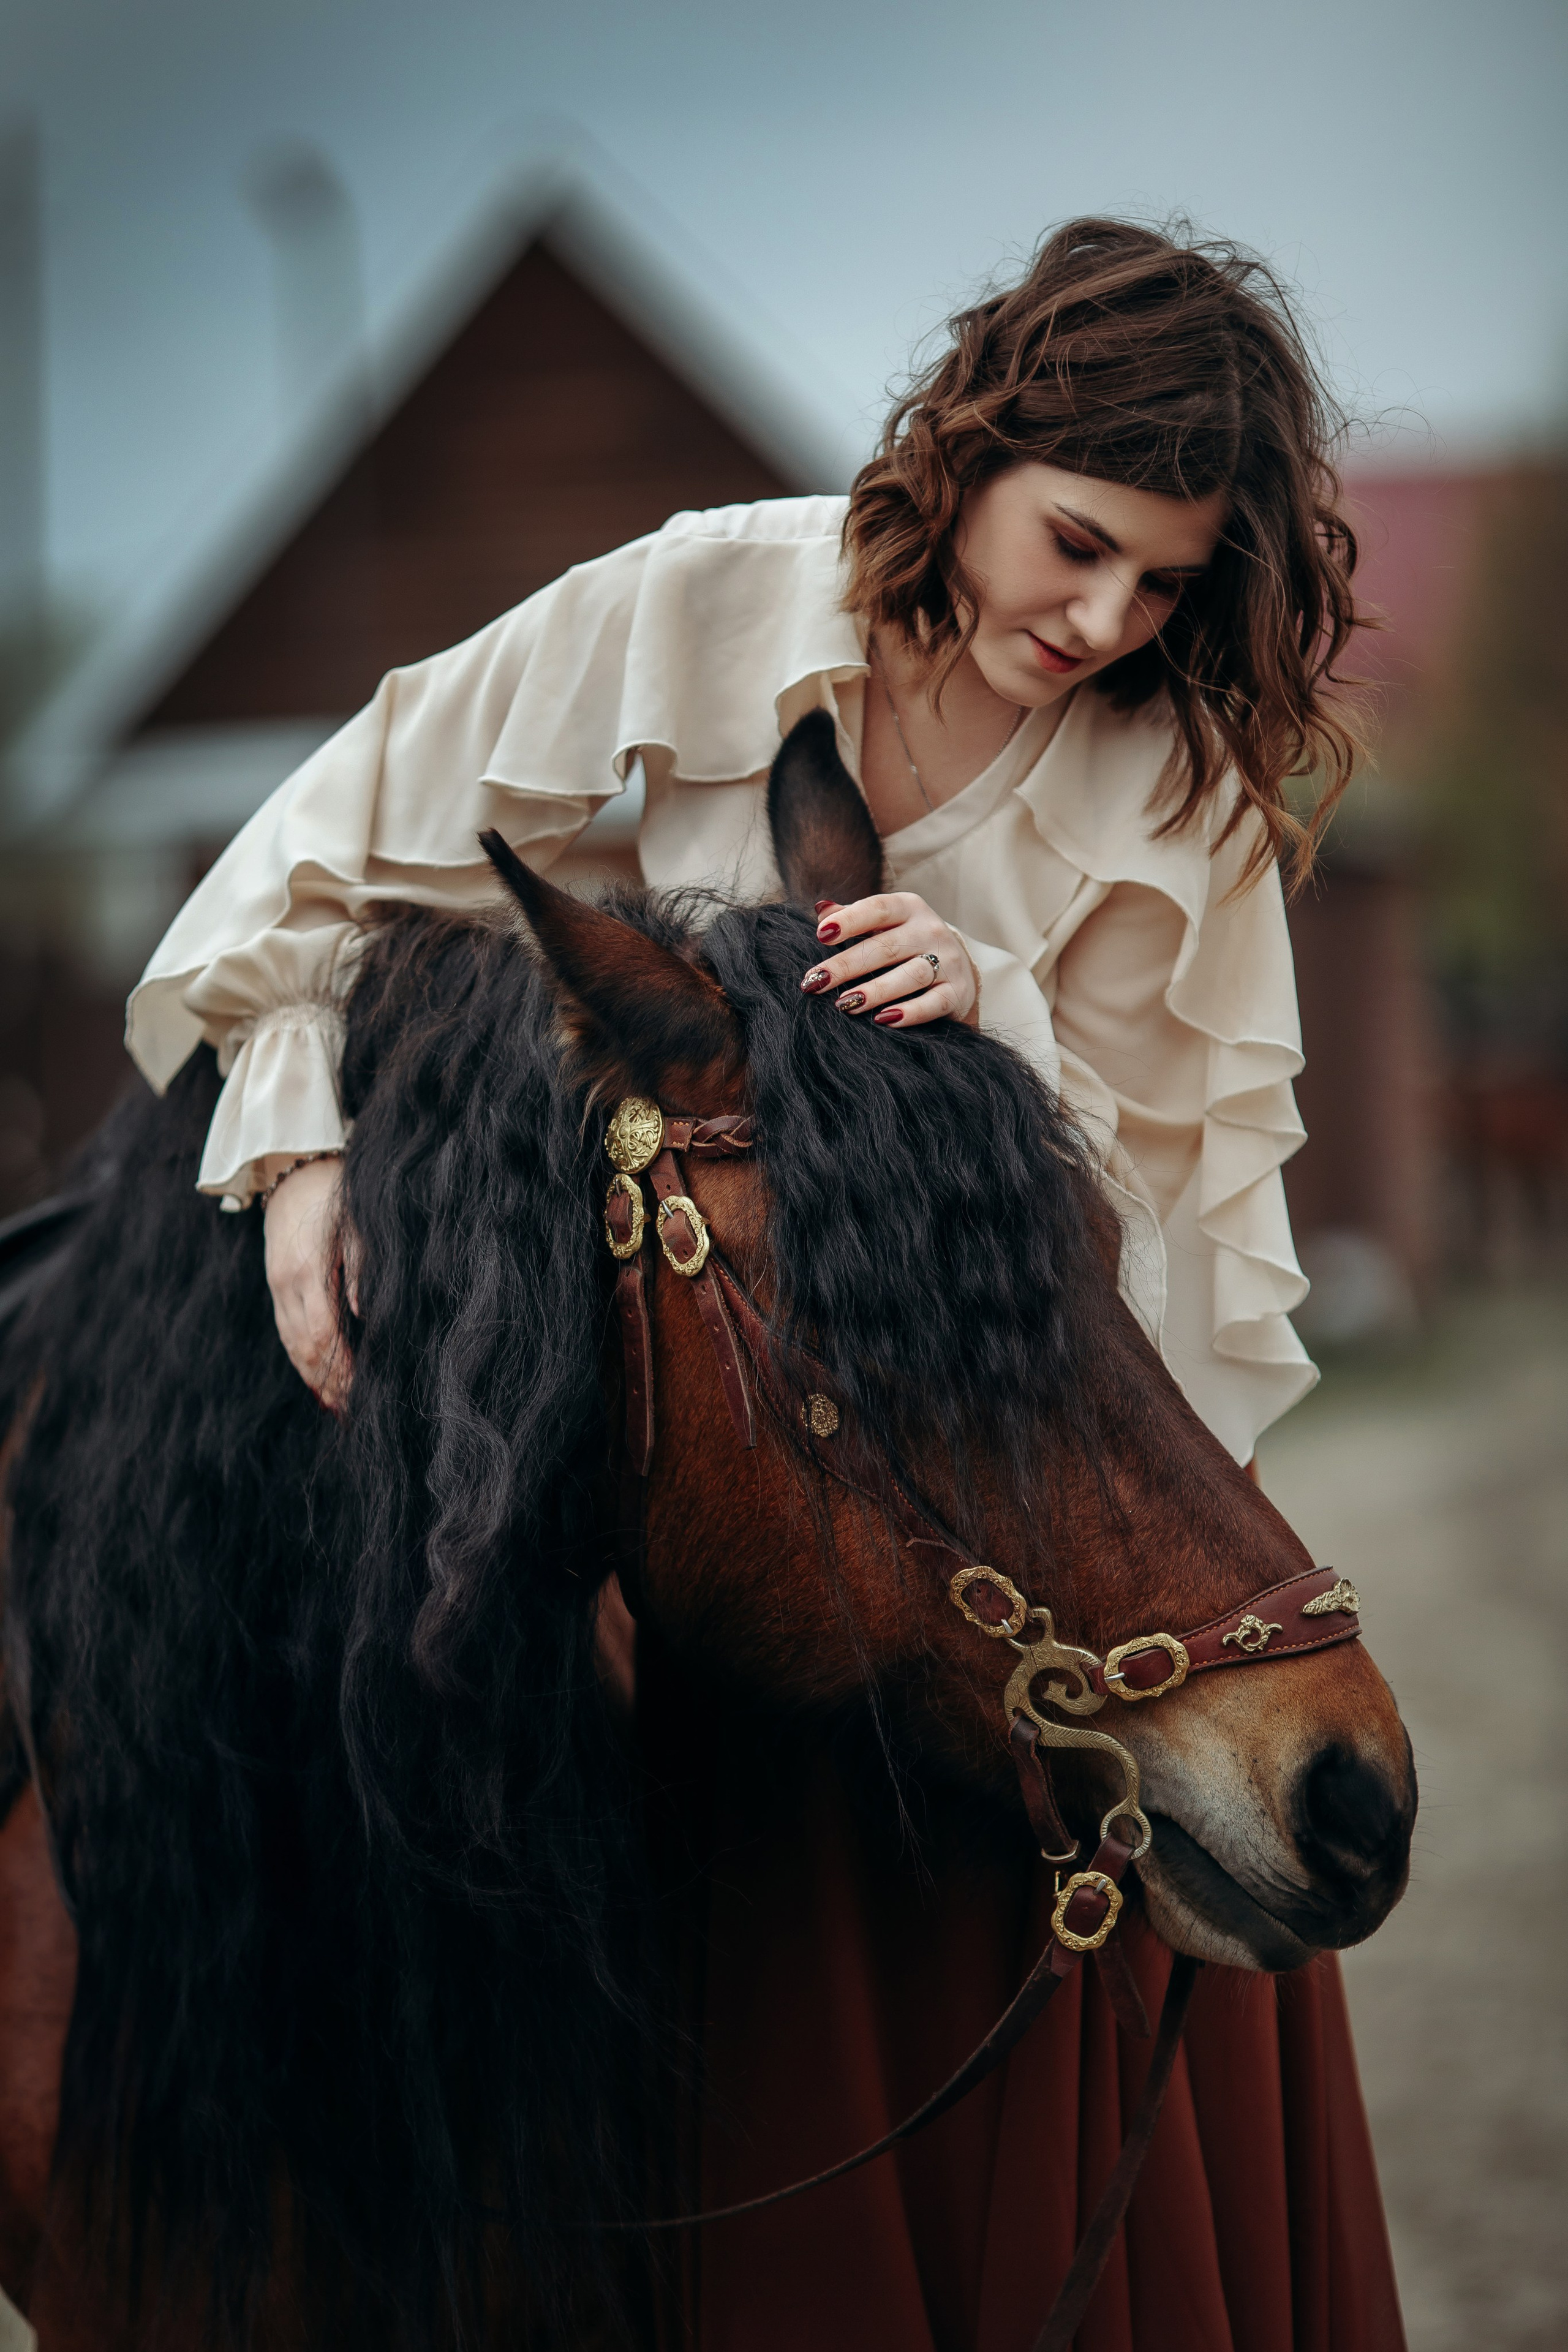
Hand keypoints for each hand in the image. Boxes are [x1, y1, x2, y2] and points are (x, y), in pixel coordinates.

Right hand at [263, 1156, 352, 1409]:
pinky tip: (318, 1379)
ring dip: (314, 1379)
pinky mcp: (276, 1286)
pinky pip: (286, 1332)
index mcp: (307, 1270)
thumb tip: (363, 1313)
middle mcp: (285, 1284)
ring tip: (338, 1407)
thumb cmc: (335, 1193)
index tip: (360, 1393)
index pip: (321, 1334)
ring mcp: (276, 1287)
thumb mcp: (357, 1223)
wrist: (291, 1169)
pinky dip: (302, 1360)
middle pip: (304, 1349)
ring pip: (291, 1345)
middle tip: (354, 1413)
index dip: (340, 1369)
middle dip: (329, 1384)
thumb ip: (361, 1267)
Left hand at [799, 892, 978, 1029]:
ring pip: (911, 975)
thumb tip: (820, 910)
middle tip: (815, 982)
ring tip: (844, 1004)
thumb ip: (852, 916)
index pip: (877, 909)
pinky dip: (910, 1013)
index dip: (850, 920)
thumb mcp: (883, 923)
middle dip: (847, 965)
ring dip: (875, 990)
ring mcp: (948, 961)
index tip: (821, 935)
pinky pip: (933, 1003)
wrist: (958, 966)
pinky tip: (883, 1020)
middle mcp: (930, 930)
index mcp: (908, 907)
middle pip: (886, 947)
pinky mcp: (957, 991)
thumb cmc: (905, 942)